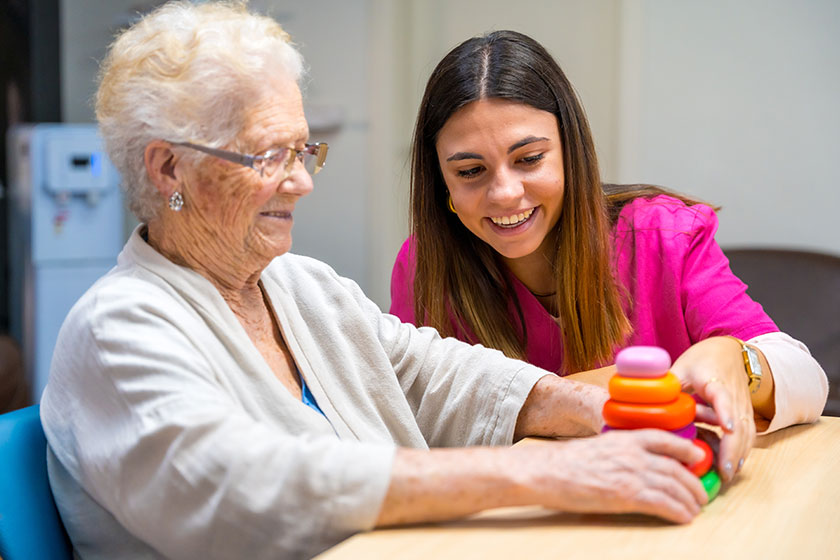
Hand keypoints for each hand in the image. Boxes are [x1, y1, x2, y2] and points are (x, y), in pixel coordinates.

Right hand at [513, 430, 706, 522]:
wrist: (548, 472)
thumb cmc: (566, 462)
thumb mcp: (598, 447)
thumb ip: (620, 452)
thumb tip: (634, 464)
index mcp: (625, 439)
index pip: (665, 439)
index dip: (686, 449)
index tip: (697, 458)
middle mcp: (634, 454)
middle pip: (676, 468)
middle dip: (693, 483)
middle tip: (701, 494)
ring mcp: (632, 474)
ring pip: (675, 487)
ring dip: (691, 500)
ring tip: (696, 509)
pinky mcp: (628, 495)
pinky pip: (664, 504)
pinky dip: (679, 512)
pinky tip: (685, 518)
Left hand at [670, 336, 755, 481]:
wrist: (727, 351)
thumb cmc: (702, 359)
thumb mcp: (681, 368)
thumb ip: (668, 385)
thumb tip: (644, 402)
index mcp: (715, 380)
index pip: (722, 397)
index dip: (725, 412)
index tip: (727, 428)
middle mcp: (734, 395)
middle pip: (739, 423)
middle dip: (733, 448)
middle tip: (723, 470)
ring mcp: (743, 405)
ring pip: (747, 432)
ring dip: (739, 454)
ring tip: (726, 475)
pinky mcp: (746, 413)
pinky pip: (749, 434)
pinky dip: (743, 451)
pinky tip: (734, 467)